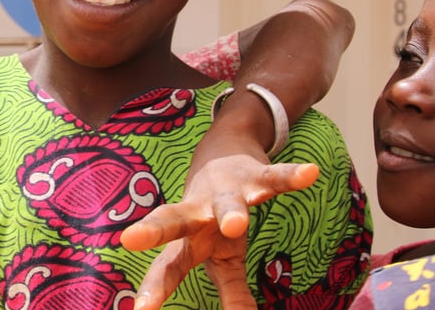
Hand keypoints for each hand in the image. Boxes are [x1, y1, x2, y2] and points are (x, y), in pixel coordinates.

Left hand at [120, 143, 318, 309]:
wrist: (225, 148)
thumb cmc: (216, 217)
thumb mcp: (224, 257)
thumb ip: (232, 292)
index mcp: (189, 238)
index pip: (167, 265)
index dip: (154, 287)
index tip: (140, 309)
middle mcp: (199, 212)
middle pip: (173, 220)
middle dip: (155, 230)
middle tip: (131, 239)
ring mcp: (226, 192)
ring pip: (228, 202)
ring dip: (231, 213)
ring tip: (236, 225)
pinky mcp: (255, 174)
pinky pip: (274, 177)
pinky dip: (291, 176)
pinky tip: (310, 174)